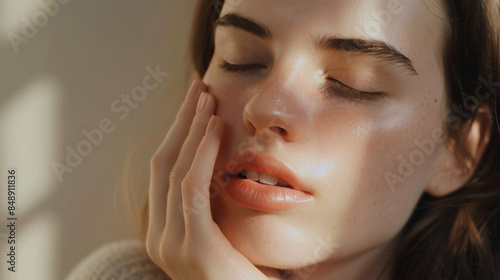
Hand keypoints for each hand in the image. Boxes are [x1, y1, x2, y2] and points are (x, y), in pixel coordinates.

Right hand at [145, 79, 281, 279]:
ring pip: (174, 170)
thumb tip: (221, 163)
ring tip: (209, 99)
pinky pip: (191, 188)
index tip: (197, 104)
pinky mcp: (192, 247)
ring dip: (192, 129)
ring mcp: (170, 244)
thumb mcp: (227, 230)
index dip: (178, 133)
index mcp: (164, 232)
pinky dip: (201, 153)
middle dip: (181, 122)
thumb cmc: (250, 273)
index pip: (163, 171)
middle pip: (162, 164)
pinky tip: (216, 128)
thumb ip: (214, 203)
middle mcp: (159, 237)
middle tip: (199, 87)